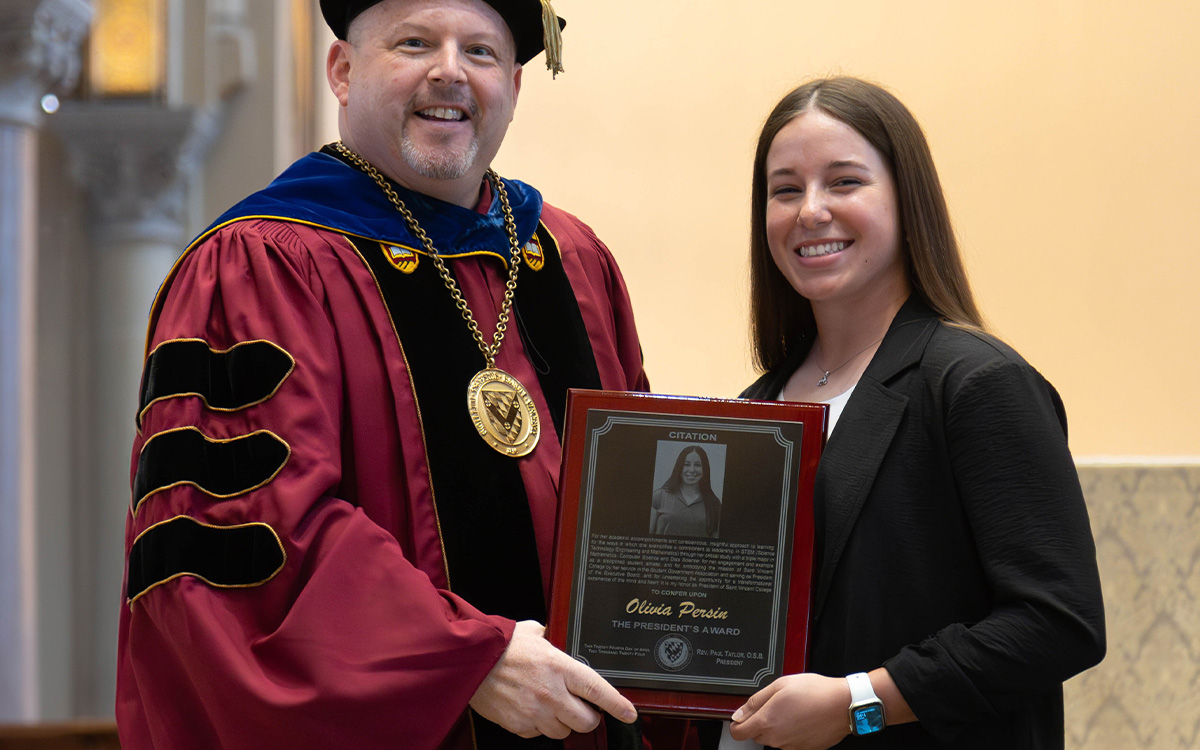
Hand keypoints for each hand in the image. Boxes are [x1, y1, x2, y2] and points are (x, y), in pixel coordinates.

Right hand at [469, 620, 637, 738]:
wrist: (470, 660)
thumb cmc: (501, 645)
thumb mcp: (534, 632)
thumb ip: (553, 637)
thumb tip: (559, 634)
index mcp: (560, 667)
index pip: (598, 690)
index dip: (618, 705)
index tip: (629, 713)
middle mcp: (551, 693)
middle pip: (586, 721)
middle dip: (588, 716)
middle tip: (581, 707)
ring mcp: (535, 712)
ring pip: (563, 731)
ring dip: (562, 722)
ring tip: (550, 705)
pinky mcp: (519, 725)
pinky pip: (538, 734)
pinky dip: (538, 726)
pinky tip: (530, 709)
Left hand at [728, 673, 849, 749]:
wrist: (843, 705)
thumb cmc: (814, 692)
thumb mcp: (780, 685)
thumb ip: (756, 700)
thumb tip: (739, 713)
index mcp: (766, 722)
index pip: (738, 733)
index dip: (737, 723)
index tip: (742, 716)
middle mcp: (776, 738)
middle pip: (755, 734)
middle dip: (759, 721)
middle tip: (774, 704)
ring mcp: (790, 746)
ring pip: (773, 738)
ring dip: (776, 726)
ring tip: (792, 708)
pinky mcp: (804, 749)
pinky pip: (789, 742)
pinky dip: (791, 732)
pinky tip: (801, 717)